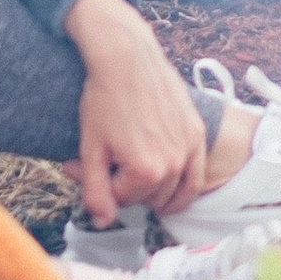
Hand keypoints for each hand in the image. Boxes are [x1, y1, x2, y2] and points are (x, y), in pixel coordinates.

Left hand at [63, 0, 209, 224]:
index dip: (99, 185)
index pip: (120, 200)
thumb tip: (104, 222)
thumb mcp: (91, 149)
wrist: (127, 56)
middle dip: (125, 187)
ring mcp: (190, 149)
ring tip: (133, 177)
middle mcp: (174, 164)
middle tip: (105, 162)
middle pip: (146, 198)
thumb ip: (95, 191)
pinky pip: (195, 178)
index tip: (82, 165)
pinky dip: (183, 190)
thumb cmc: (104, 99)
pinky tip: (170, 195)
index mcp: (146, 173)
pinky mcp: (198, 134)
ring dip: (152, 191)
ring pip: (171, 193)